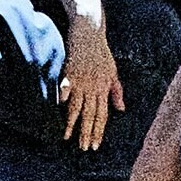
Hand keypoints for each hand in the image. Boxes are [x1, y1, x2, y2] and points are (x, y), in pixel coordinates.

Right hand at [60, 11, 122, 149]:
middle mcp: (93, 87)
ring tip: (68, 138)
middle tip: (84, 149)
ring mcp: (81, 80)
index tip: (95, 145)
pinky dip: (63, 96)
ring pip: (77, 106)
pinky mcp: (70, 71)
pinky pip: (66, 86)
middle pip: (90, 114)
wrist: (90, 31)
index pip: (102, 115)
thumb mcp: (113, 71)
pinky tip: (59, 108)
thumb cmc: (101, 52)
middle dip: (87, 133)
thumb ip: (116, 91)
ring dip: (72, 123)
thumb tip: (121, 110)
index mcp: (104, 88)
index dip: (99, 131)